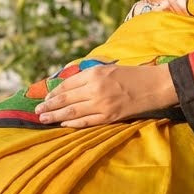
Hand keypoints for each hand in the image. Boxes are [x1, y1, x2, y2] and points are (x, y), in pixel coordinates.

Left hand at [34, 63, 177, 127]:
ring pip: (72, 111)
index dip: (54, 92)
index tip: (45, 97)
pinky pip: (86, 121)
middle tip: (36, 110)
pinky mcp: (110, 116)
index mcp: (95, 73)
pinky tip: (63, 124)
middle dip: (49, 105)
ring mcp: (102, 104)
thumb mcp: (110, 69)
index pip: (67, 84)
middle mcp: (95, 88)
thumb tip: (71, 85)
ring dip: (55, 116)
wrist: (157, 85)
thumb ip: (91, 76)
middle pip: (66, 98)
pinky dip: (73, 123)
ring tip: (43, 119)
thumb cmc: (134, 75)